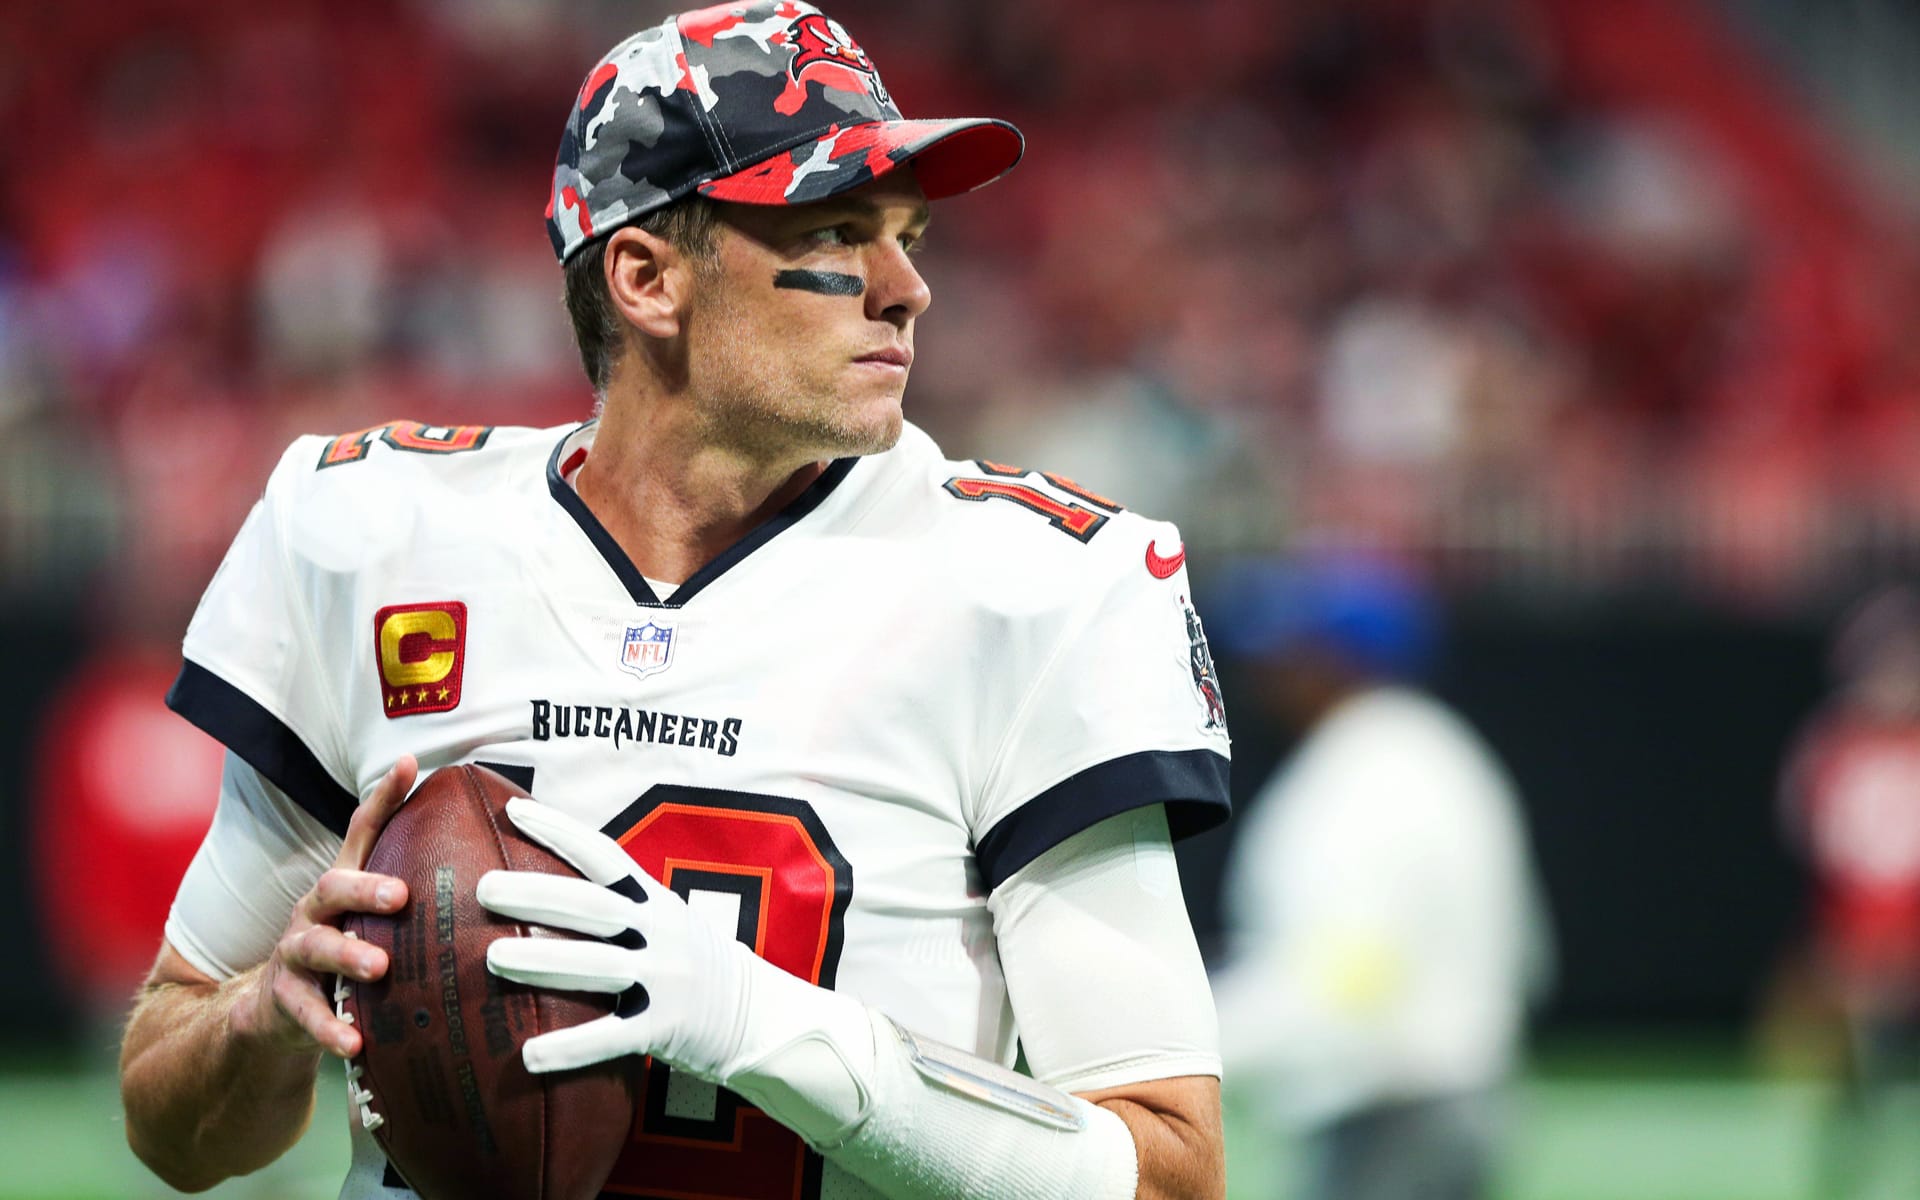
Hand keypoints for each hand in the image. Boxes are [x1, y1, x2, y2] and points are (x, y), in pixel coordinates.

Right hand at [232, 757, 416, 1058]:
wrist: (273, 1011)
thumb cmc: (345, 951)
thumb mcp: (372, 917)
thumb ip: (416, 889)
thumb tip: (492, 862)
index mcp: (344, 886)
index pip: (362, 832)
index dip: (382, 798)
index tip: (407, 765)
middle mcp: (315, 911)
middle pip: (334, 886)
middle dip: (365, 888)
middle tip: (400, 896)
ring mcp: (296, 954)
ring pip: (316, 948)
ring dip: (347, 957)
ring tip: (377, 967)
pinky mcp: (285, 999)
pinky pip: (306, 1013)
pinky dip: (330, 1028)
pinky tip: (354, 1044)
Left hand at [477, 799, 752, 1076]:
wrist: (758, 1016)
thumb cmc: (694, 966)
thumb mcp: (668, 922)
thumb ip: (622, 907)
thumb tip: (547, 888)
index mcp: (656, 902)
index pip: (605, 856)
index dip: (561, 832)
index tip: (515, 812)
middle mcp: (661, 933)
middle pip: (592, 907)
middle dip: (537, 894)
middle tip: (484, 888)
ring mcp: (665, 979)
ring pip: (597, 966)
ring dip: (543, 961)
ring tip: (492, 958)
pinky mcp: (665, 1027)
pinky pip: (611, 1036)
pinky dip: (570, 1048)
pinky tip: (529, 1055)